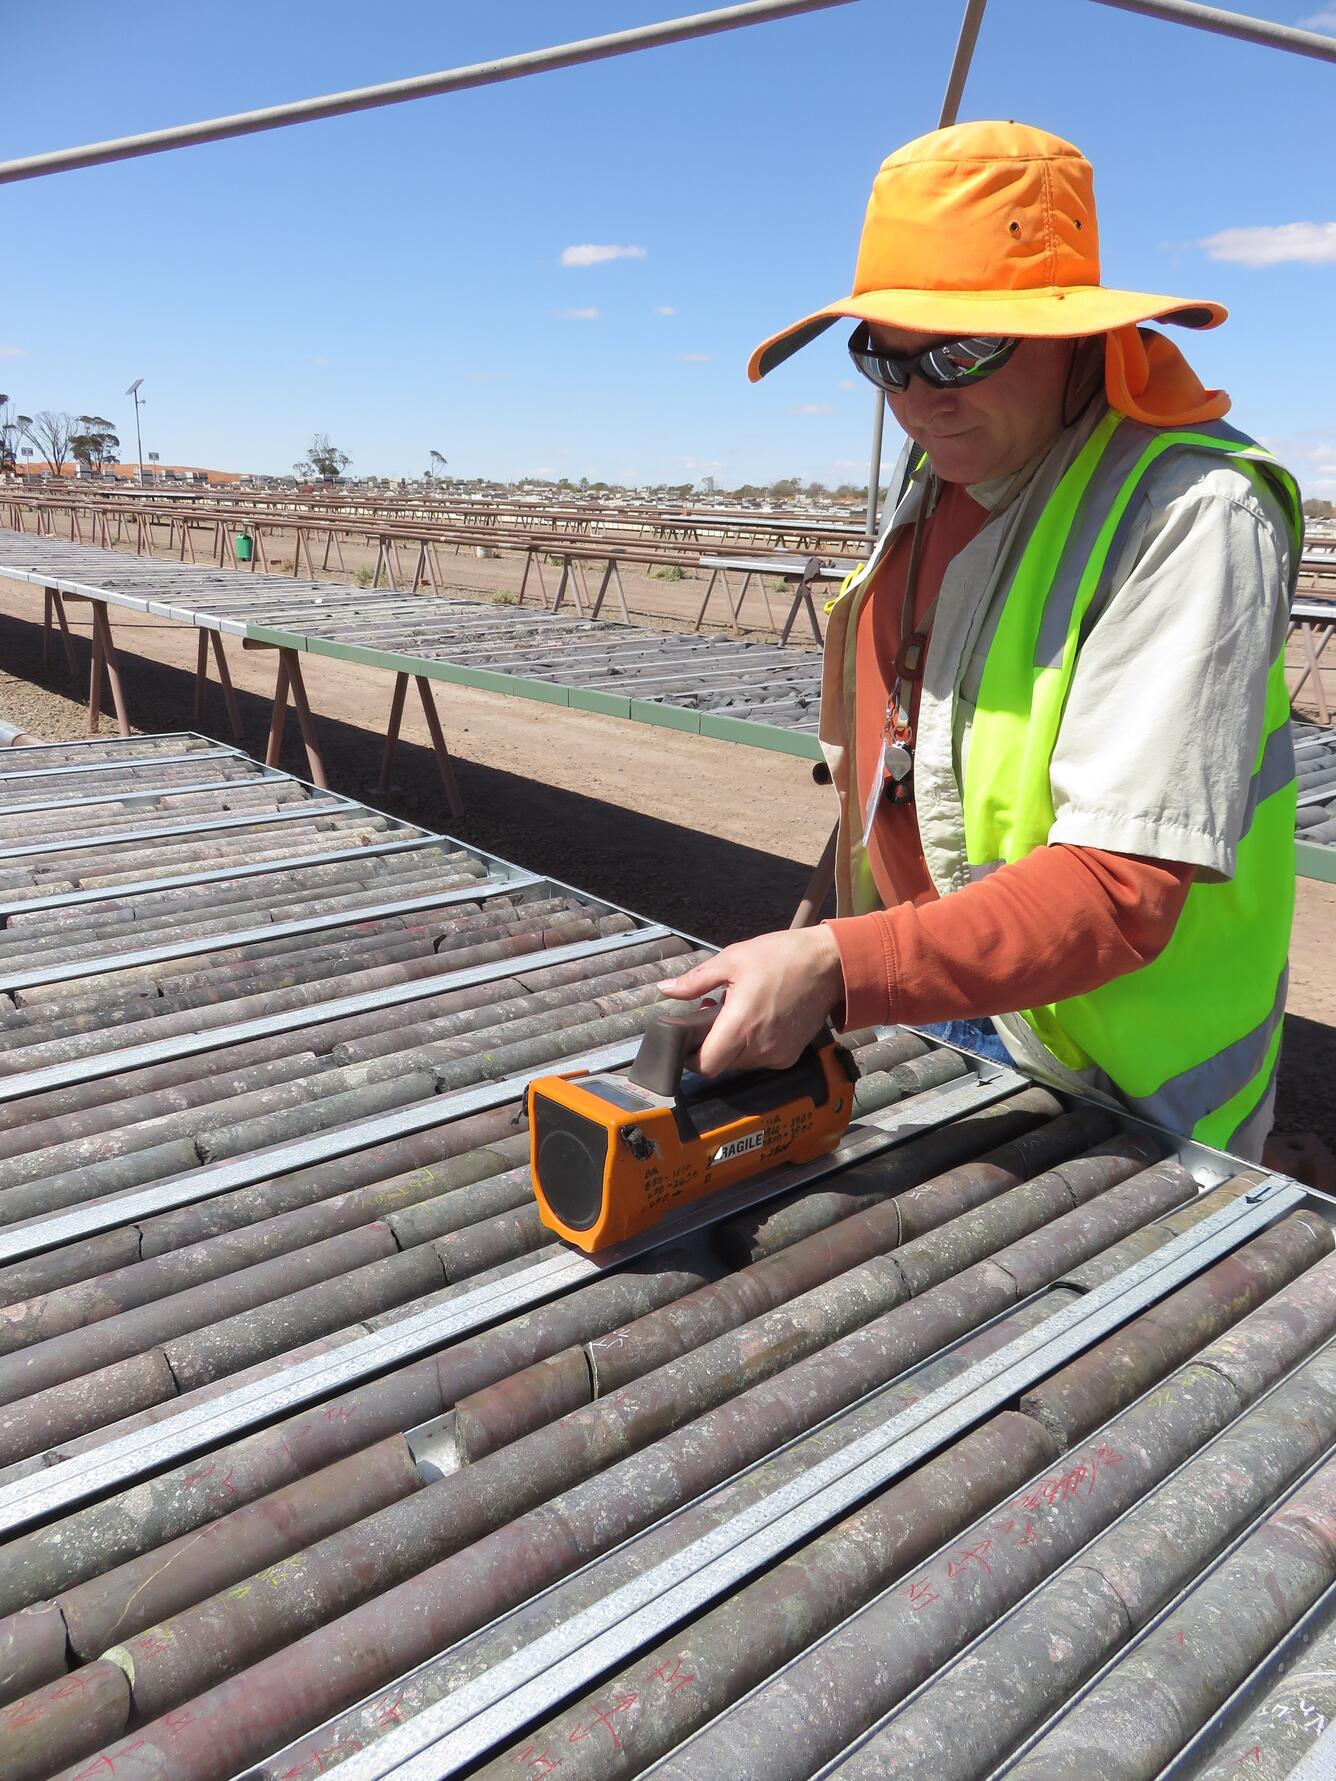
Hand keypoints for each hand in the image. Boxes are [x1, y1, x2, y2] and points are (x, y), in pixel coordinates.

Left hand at [657, 926, 844, 1075]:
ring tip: (736, 1013)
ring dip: (732, 1045)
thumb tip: (667, 989)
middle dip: (711, 1045)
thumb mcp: (732, 959)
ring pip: (741, 1063)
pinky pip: (761, 1059)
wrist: (829, 965)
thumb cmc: (782, 957)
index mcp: (741, 1026)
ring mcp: (777, 1054)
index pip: (705, 1066)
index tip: (688, 1041)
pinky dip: (752, 1046)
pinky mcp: (790, 1055)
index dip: (691, 1058)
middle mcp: (759, 1048)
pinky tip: (756, 1020)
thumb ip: (696, 980)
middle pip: (721, 1065)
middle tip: (713, 1014)